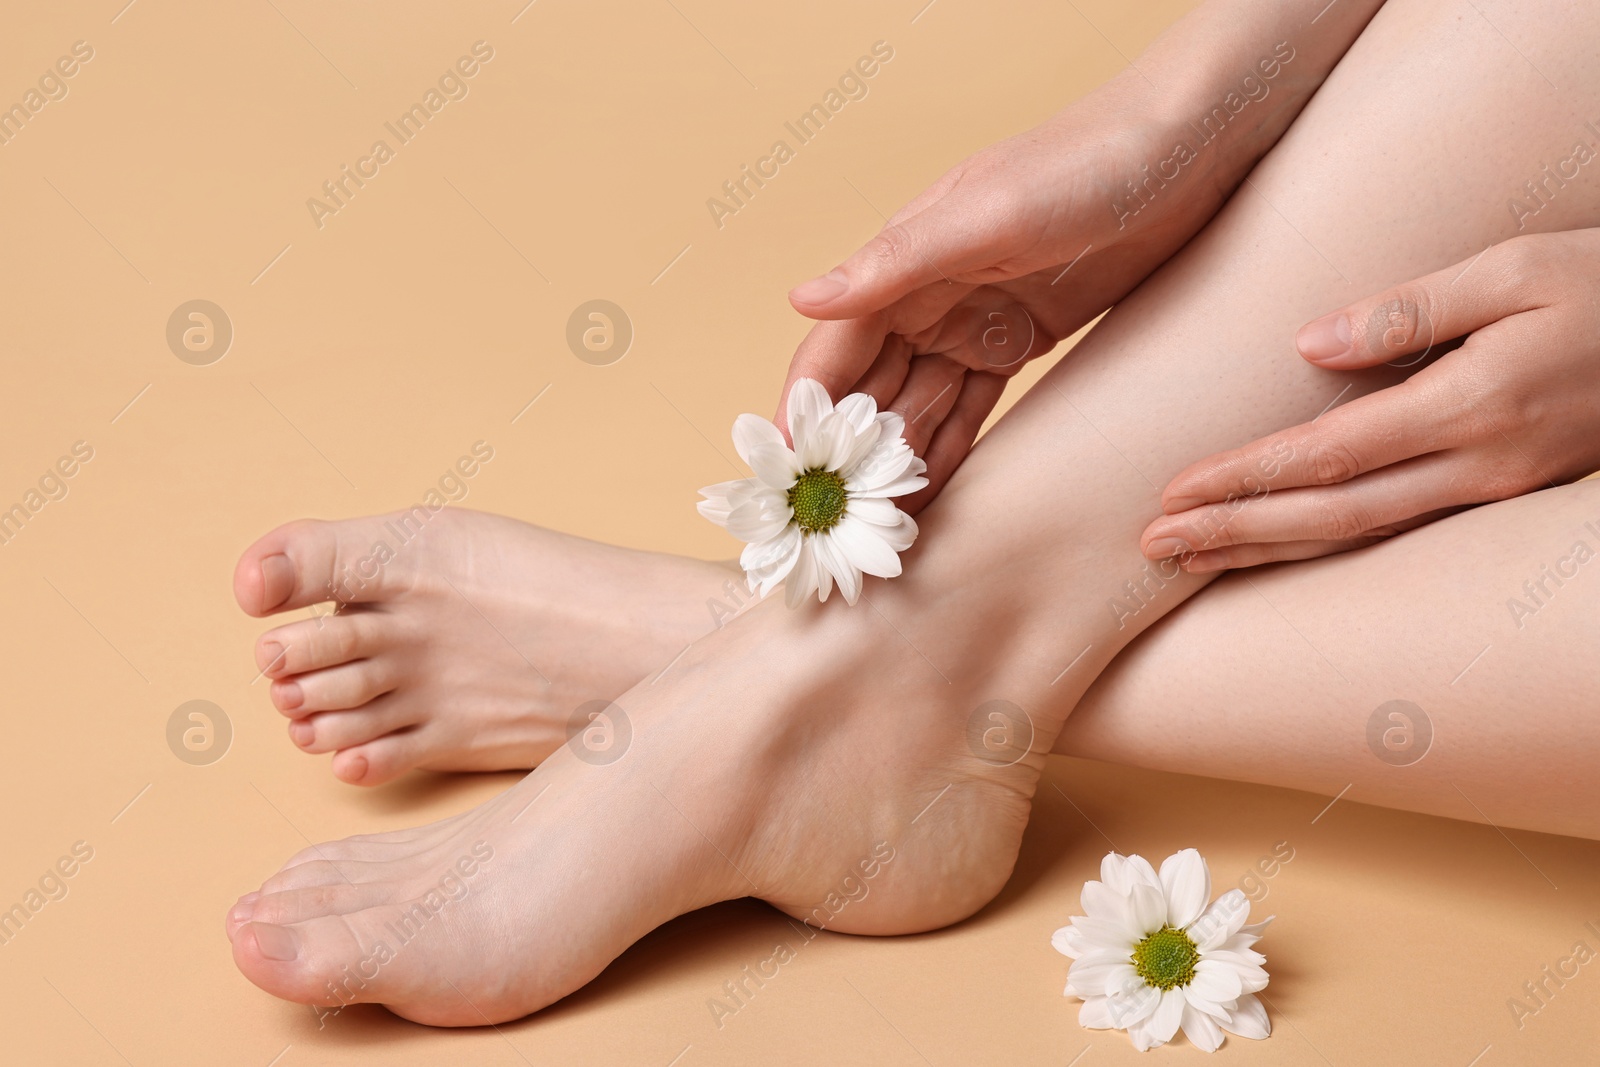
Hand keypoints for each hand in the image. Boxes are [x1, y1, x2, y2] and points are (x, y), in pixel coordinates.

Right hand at [776, 94, 1233, 509]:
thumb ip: (896, 262)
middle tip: (841, 523)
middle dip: (850, 452)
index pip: (835, 350)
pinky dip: (948, 450)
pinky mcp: (1020, 340)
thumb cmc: (1084, 164)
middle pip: (869, 387)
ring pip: (916, 404)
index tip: (790, 476)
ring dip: (898, 460)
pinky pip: (969, 407)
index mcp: (903, 262)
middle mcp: (925, 295)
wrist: (1184, 151)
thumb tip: (800, 299)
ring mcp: (972, 321)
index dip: (808, 411)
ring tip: (883, 527)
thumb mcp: (988, 214)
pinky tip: (931, 497)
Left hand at [1140, 231, 1599, 571]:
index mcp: (1473, 406)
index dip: (1246, 479)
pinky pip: (1395, 532)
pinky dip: (1324, 545)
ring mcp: (1494, 492)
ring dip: (1269, 549)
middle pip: (1330, 516)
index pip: (1329, 457)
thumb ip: (1408, 310)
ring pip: (1359, 539)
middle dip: (1236, 533)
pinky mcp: (1502, 496)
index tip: (1174, 492)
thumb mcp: (1517, 268)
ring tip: (1191, 562)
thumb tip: (1308, 347)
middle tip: (1153, 546)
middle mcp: (1479, 466)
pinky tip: (1278, 546)